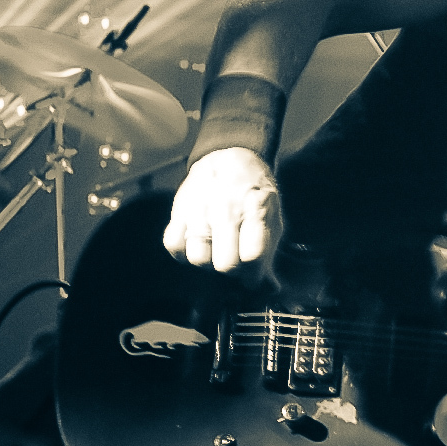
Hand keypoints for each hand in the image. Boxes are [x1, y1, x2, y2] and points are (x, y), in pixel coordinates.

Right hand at [162, 147, 281, 284]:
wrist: (229, 157)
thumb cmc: (254, 193)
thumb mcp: (272, 217)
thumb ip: (269, 254)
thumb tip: (270, 289)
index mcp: (256, 210)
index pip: (253, 256)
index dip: (254, 276)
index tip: (253, 278)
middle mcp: (227, 210)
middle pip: (226, 264)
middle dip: (233, 272)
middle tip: (236, 263)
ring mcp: (200, 210)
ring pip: (198, 259)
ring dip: (208, 263)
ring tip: (217, 251)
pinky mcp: (179, 210)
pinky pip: (174, 246)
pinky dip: (184, 252)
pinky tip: (198, 244)